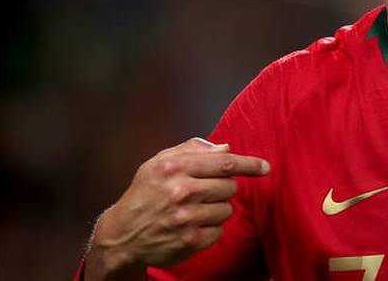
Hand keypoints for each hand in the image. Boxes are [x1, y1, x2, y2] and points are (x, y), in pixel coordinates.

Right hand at [85, 137, 270, 279]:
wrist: (122, 234)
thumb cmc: (144, 194)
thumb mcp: (159, 162)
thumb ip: (192, 149)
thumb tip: (225, 148)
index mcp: (174, 167)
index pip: (225, 163)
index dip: (249, 164)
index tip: (264, 167)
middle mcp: (181, 191)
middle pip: (229, 186)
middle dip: (223, 188)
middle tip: (204, 192)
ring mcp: (186, 218)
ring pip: (227, 209)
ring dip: (217, 209)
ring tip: (194, 210)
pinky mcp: (190, 241)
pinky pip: (219, 230)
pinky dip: (211, 228)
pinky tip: (192, 225)